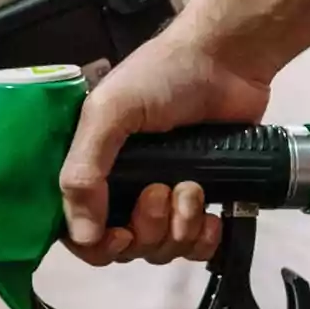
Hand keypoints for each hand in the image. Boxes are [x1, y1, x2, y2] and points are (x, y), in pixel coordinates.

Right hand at [59, 15, 271, 266]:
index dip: (98, 245)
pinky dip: (206, 239)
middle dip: (148, 228)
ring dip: (180, 227)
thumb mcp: (110, 112)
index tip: (121, 234)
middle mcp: (124, 189)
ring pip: (163, 249)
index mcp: (92, 167)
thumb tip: (83, 237)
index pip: (80, 232)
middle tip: (163, 189)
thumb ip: (85, 170)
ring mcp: (166, 197)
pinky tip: (214, 215)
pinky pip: (198, 248)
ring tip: (193, 187)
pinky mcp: (205, 201)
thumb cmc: (162, 77)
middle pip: (127, 247)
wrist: (229, 60)